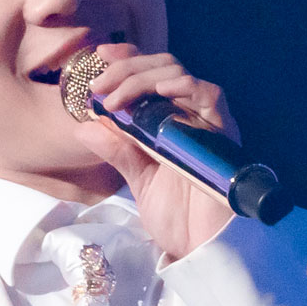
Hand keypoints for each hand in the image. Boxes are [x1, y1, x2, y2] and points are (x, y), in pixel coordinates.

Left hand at [70, 42, 239, 261]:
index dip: (128, 58)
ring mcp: (208, 121)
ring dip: (142, 78)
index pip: (151, 74)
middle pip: (162, 66)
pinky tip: (160, 91)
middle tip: (98, 86)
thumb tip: (83, 127)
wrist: (204, 250)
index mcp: (172, 121)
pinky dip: (184, 86)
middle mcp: (191, 114)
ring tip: (115, 99)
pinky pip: (209, 95)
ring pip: (179, 74)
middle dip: (127, 68)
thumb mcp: (139, 180)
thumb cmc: (179, 218)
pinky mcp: (223, 133)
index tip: (99, 56)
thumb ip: (117, 151)